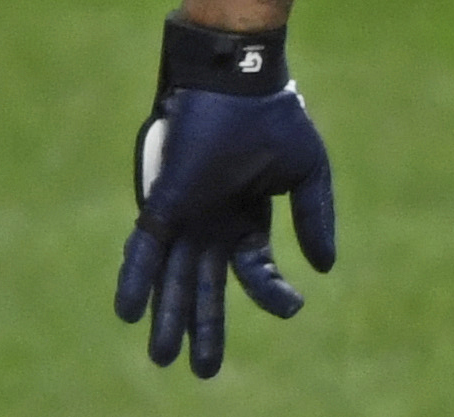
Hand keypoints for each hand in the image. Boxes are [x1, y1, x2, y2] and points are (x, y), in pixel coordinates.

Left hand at [113, 22, 336, 378]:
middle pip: (206, 288)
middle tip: (203, 373)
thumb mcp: (307, 172)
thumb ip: (314, 218)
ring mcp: (185, 216)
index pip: (255, 269)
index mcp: (247, 217)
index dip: (272, 293)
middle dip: (204, 329)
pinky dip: (134, 281)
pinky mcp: (162, 203)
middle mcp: (212, 223)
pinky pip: (144, 251)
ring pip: (174, 280)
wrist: (240, 81)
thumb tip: (324, 268)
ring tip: (164, 359)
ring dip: (168, 318)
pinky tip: (129, 313)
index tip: (294, 306)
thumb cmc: (275, 118)